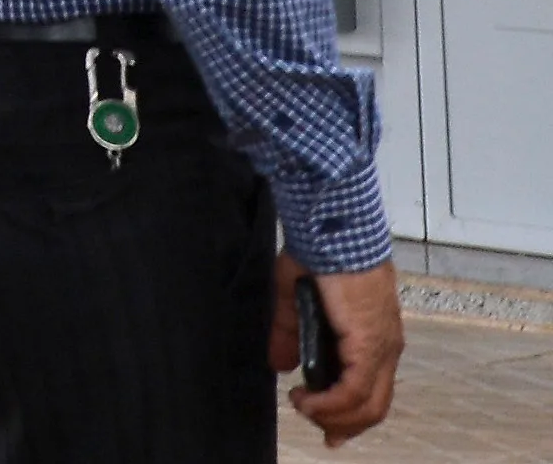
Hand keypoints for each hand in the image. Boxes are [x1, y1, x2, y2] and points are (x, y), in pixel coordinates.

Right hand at [274, 252, 402, 444]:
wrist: (331, 232)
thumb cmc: (318, 254)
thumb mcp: (295, 298)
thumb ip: (288, 333)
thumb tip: (280, 365)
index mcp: (373, 336)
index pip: (372, 389)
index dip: (351, 415)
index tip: (329, 429)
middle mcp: (385, 347)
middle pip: (374, 407)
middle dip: (344, 426)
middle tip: (319, 433)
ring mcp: (381, 348)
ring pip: (368, 406)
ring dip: (333, 417)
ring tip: (303, 407)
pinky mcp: (368, 345)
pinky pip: (353, 391)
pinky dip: (329, 404)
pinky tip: (305, 400)